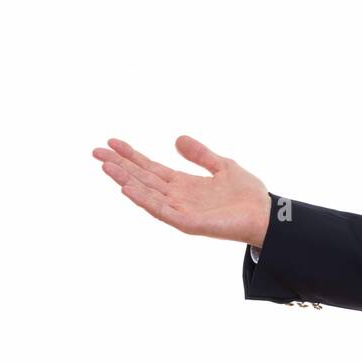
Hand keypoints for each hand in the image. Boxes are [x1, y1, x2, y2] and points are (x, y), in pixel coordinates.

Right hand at [92, 136, 271, 246]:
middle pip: (142, 178)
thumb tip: (177, 138)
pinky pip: (161, 211)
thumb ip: (200, 154)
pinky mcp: (188, 222)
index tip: (112, 142)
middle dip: (120, 165)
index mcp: (183, 185)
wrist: (265, 215)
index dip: (131, 155)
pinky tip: (128, 188)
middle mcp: (177, 197)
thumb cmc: (247, 195)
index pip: (150, 168)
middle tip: (96, 151)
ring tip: (106, 166)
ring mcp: (180, 211)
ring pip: (146, 193)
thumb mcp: (222, 166)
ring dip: (125, 180)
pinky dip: (144, 200)